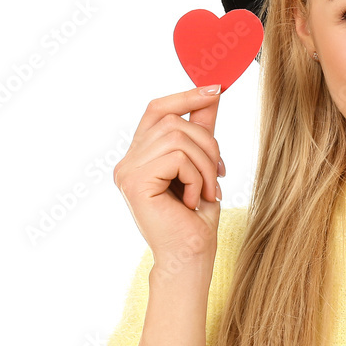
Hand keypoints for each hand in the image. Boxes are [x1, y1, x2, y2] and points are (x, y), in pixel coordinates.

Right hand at [113, 85, 224, 267]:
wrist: (190, 257)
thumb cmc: (196, 220)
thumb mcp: (203, 166)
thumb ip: (202, 131)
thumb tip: (212, 93)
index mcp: (140, 156)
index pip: (157, 109)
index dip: (186, 96)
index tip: (217, 88)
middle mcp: (127, 161)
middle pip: (174, 122)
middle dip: (207, 144)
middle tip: (218, 175)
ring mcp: (127, 170)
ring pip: (178, 137)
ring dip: (205, 165)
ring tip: (207, 192)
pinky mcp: (135, 181)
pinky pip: (178, 157)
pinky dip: (197, 178)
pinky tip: (192, 201)